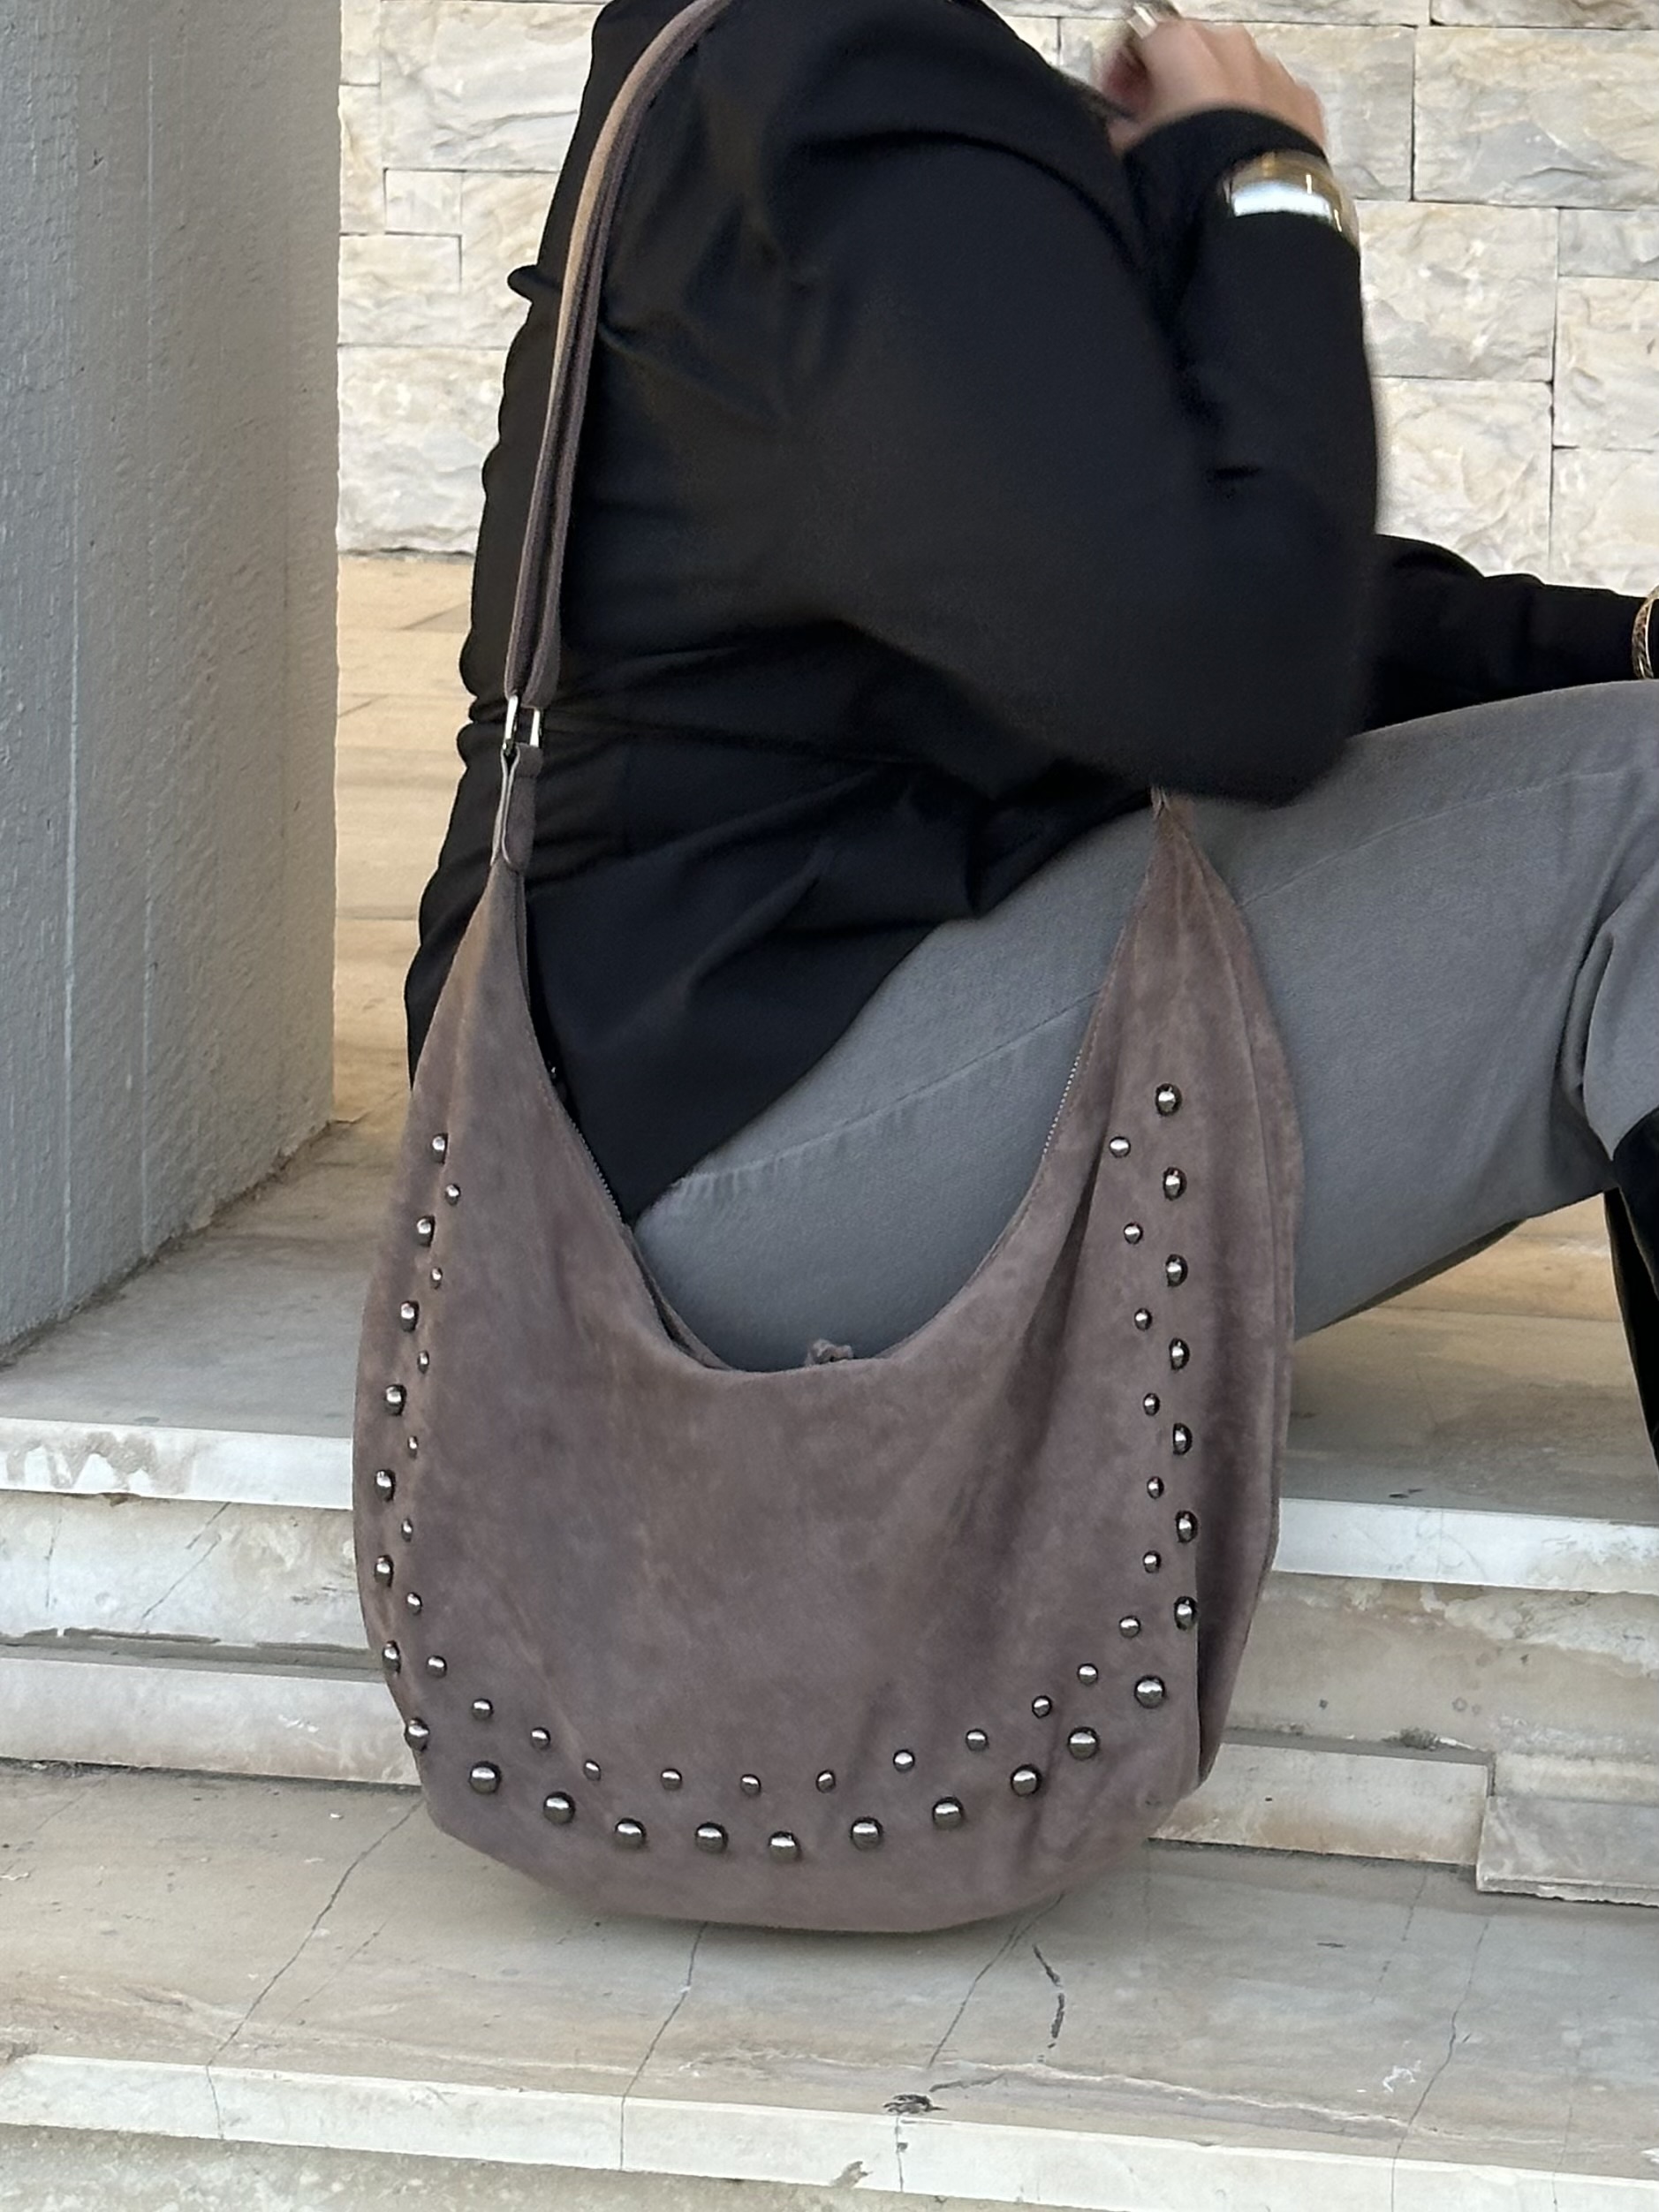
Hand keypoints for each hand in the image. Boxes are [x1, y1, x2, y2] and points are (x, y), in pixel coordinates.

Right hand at [1097, 20, 1327, 156]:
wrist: (1250, 209)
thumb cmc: (1191, 178)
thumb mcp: (1130, 152)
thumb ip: (1122, 125)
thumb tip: (1124, 129)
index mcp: (1182, 43)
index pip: (1138, 39)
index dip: (1123, 73)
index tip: (1118, 99)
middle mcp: (1230, 44)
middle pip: (1190, 51)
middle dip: (1173, 82)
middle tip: (1160, 124)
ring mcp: (1270, 68)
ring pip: (1233, 72)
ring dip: (1215, 98)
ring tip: (1203, 145)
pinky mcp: (1300, 99)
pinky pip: (1269, 98)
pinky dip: (1253, 116)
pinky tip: (1238, 151)